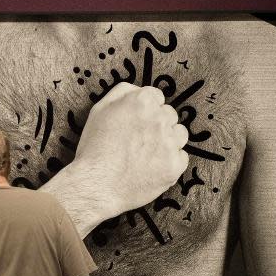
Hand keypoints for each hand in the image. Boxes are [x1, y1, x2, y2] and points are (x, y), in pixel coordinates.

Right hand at [72, 82, 188, 216]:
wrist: (97, 185)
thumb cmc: (94, 149)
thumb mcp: (99, 110)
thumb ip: (122, 93)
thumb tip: (137, 90)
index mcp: (142, 101)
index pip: (156, 97)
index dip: (145, 110)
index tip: (138, 122)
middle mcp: (159, 118)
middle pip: (169, 114)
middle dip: (157, 124)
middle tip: (139, 140)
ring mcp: (170, 142)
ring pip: (180, 134)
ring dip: (168, 140)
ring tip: (148, 154)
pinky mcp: (175, 165)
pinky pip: (181, 157)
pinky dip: (170, 162)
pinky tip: (152, 167)